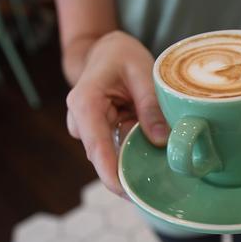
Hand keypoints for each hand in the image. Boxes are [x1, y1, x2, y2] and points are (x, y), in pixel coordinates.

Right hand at [66, 31, 168, 194]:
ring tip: (156, 172)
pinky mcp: (97, 134)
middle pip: (100, 156)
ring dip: (129, 162)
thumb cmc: (122, 56)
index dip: (108, 171)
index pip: (96, 144)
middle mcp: (80, 119)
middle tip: (151, 191)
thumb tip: (161, 140)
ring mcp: (86, 129)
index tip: (123, 191)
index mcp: (85, 102)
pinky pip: (113, 149)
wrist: (105, 50)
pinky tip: (149, 158)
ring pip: (107, 155)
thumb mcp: (142, 72)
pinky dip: (130, 154)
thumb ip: (150, 105)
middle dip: (123, 174)